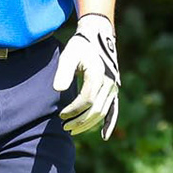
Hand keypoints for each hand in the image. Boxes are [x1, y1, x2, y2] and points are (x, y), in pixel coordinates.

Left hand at [52, 13, 119, 138]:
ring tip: (72, 129)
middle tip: (64, 127)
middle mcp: (109, 83)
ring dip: (89, 123)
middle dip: (80, 121)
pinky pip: (113, 110)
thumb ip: (64, 71)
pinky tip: (104, 136)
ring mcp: (113, 88)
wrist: (98, 35)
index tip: (61, 114)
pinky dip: (109, 123)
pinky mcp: (114, 90)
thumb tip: (58, 89)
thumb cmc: (80, 45)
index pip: (87, 100)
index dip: (73, 110)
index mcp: (99, 75)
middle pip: (96, 110)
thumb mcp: (69, 54)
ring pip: (103, 112)